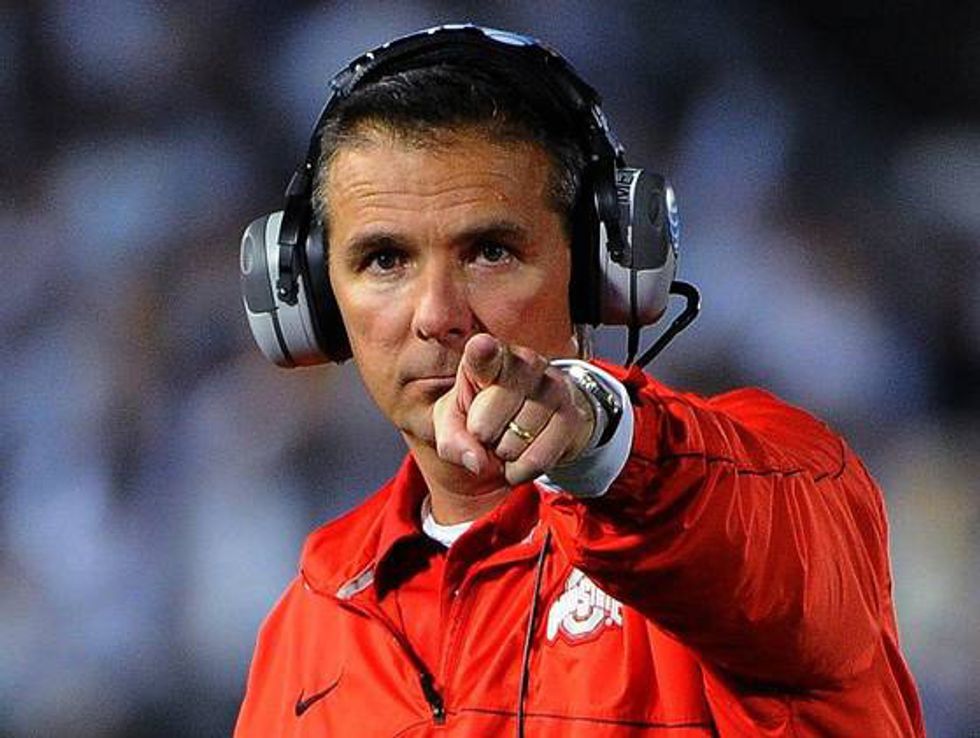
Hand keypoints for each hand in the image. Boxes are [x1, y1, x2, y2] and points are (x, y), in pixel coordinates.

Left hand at [431, 333, 595, 485]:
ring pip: (515, 441)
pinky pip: (538, 459)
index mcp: (488, 357)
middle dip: (481, 437)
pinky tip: (519, 459)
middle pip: (488, 418)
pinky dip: (521, 470)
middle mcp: (525, 362)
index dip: (483, 352)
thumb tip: (477, 461)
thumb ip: (451, 441)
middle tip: (486, 431)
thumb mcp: (453, 425)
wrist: (525, 431)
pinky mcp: (572, 415)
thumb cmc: (482, 418)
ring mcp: (553, 386)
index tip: (482, 347)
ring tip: (506, 440)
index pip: (484, 354)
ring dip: (503, 455)